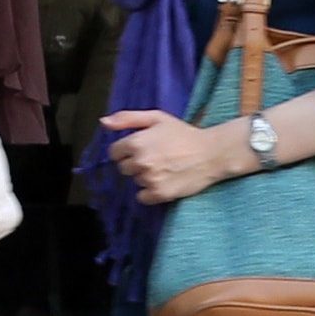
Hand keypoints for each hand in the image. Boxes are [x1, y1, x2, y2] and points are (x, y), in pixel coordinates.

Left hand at [103, 109, 242, 203]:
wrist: (211, 153)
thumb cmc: (184, 133)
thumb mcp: (157, 118)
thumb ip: (127, 118)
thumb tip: (103, 123)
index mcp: (136, 142)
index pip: (114, 152)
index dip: (127, 150)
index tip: (143, 148)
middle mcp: (140, 161)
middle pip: (123, 168)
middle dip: (135, 163)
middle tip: (157, 157)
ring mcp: (150, 179)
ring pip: (135, 181)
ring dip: (146, 176)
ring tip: (165, 168)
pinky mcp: (160, 194)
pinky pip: (142, 197)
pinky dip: (150, 192)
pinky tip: (164, 181)